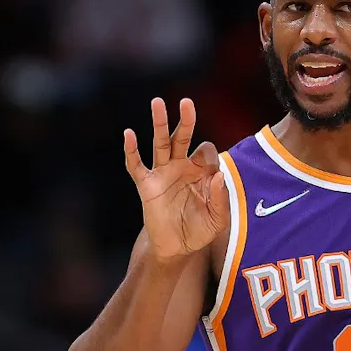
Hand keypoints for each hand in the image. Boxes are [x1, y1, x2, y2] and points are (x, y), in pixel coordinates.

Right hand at [124, 98, 228, 258]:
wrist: (177, 248)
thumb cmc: (200, 230)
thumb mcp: (218, 219)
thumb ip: (222, 198)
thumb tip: (219, 175)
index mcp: (201, 171)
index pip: (206, 151)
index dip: (210, 159)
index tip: (212, 176)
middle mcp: (181, 167)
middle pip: (182, 137)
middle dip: (185, 120)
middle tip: (186, 102)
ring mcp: (163, 174)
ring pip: (160, 143)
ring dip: (159, 123)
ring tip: (157, 102)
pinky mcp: (147, 186)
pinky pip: (137, 165)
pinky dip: (131, 150)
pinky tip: (129, 134)